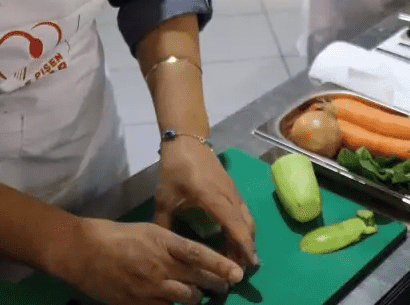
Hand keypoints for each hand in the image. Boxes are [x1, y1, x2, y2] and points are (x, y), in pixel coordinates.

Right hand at [60, 218, 243, 304]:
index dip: (220, 265)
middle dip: (216, 284)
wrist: (83, 251)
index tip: (238, 273)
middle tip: (225, 285)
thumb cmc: (117, 236)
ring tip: (200, 295)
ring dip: (197, 298)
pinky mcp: (138, 304)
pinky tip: (174, 302)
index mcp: (163, 242)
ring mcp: (150, 288)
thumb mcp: (149, 231)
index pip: (199, 254)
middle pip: (198, 279)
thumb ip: (171, 245)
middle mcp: (160, 265)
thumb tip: (193, 257)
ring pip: (187, 299)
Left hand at [154, 136, 257, 270]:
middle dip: (246, 248)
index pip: (234, 226)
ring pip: (247, 218)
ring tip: (239, 257)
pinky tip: (234, 237)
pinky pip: (243, 212)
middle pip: (246, 225)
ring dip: (246, 237)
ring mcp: (233, 191)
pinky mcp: (232, 189)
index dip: (243, 246)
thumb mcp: (165, 197)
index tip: (248, 265)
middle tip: (240, 269)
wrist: (186, 140)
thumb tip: (162, 248)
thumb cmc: (175, 168)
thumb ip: (164, 223)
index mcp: (214, 198)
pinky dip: (243, 227)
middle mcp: (229, 196)